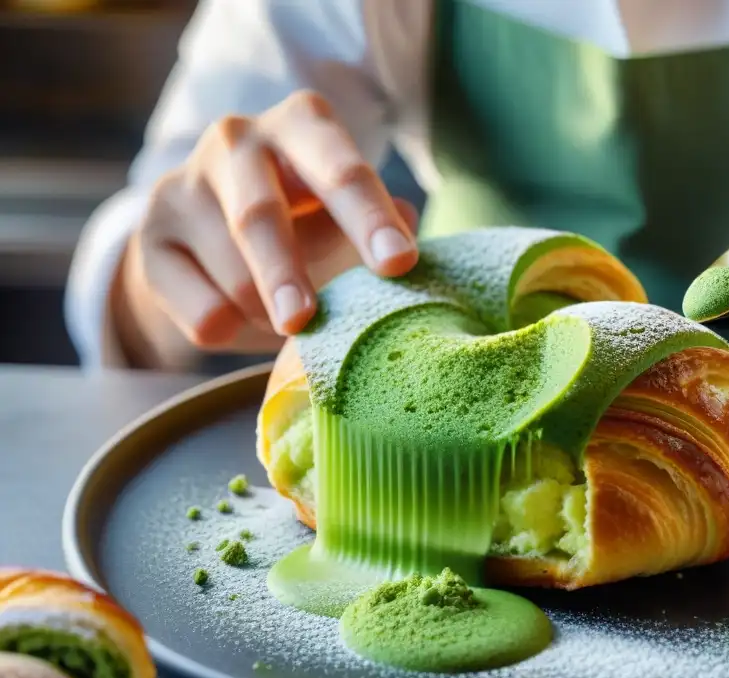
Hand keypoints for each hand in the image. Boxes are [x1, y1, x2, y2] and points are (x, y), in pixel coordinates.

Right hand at [125, 89, 418, 350]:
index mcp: (302, 124)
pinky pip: (199, 310)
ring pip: (229, 276)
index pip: (339, 170)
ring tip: (292, 320)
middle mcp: (236, 140)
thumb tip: (406, 227)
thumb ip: (381, 223)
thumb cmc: (310, 217)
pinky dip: (231, 331)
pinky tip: (243, 319)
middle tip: (304, 320)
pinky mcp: (150, 238)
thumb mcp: (350, 210)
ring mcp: (182, 185)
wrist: (219, 232)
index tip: (399, 263)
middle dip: (285, 271)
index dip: (369, 218)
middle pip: (259, 215)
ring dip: (267, 314)